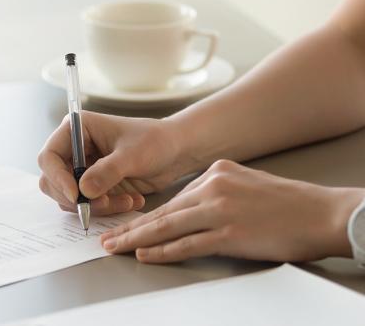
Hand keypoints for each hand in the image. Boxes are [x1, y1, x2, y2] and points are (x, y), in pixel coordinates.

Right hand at [37, 111, 185, 214]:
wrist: (175, 152)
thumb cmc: (155, 141)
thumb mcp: (133, 155)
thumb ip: (107, 172)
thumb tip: (83, 191)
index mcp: (77, 129)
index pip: (49, 156)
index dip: (57, 177)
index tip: (76, 195)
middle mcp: (74, 150)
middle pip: (53, 181)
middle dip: (76, 198)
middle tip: (103, 203)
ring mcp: (82, 170)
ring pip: (70, 198)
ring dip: (95, 206)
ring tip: (126, 201)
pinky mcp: (94, 187)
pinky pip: (88, 206)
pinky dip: (107, 209)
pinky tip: (130, 200)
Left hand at [100, 159, 364, 262]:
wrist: (319, 213)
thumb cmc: (285, 202)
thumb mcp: (244, 182)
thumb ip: (214, 191)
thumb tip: (188, 206)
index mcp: (215, 172)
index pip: (173, 199)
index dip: (147, 214)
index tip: (126, 224)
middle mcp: (213, 187)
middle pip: (164, 212)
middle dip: (132, 227)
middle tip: (108, 237)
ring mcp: (220, 211)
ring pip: (168, 226)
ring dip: (138, 239)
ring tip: (116, 247)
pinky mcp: (230, 234)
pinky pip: (188, 244)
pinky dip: (163, 251)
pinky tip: (146, 255)